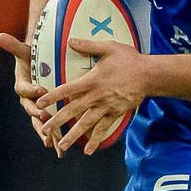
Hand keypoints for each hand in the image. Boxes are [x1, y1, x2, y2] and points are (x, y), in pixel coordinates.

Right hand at [0, 31, 51, 142]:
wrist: (39, 65)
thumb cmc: (32, 56)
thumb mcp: (24, 50)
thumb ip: (14, 45)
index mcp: (22, 85)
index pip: (24, 88)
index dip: (32, 89)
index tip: (41, 89)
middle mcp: (27, 99)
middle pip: (31, 109)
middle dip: (39, 114)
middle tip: (47, 117)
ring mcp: (36, 109)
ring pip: (39, 123)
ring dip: (45, 132)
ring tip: (51, 143)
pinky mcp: (45, 115)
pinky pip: (49, 128)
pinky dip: (54, 138)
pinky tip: (60, 149)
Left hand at [34, 39, 145, 154]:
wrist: (150, 75)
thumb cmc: (130, 60)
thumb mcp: (109, 48)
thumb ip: (88, 46)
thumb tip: (70, 40)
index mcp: (92, 80)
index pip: (68, 89)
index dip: (53, 96)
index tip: (40, 103)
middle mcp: (97, 96)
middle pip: (74, 110)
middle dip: (58, 121)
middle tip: (44, 130)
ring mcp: (107, 107)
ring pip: (87, 123)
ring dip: (74, 135)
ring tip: (62, 145)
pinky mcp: (116, 113)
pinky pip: (104, 128)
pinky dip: (96, 139)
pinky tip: (89, 150)